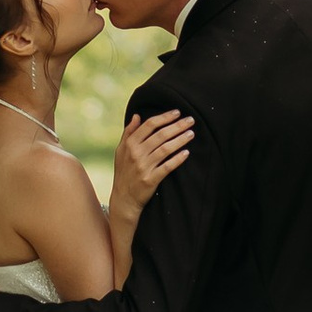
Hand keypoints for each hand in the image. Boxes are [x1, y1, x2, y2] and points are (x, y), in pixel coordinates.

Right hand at [109, 105, 195, 232]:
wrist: (123, 199)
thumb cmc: (124, 172)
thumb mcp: (121, 151)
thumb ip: (128, 132)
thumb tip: (137, 115)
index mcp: (130, 144)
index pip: (149, 125)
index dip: (165, 117)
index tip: (177, 112)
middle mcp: (136, 154)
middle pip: (160, 135)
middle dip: (177, 126)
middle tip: (190, 120)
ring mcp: (143, 167)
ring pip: (165, 149)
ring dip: (180, 140)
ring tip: (191, 134)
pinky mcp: (150, 180)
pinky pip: (167, 167)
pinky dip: (177, 159)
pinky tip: (186, 153)